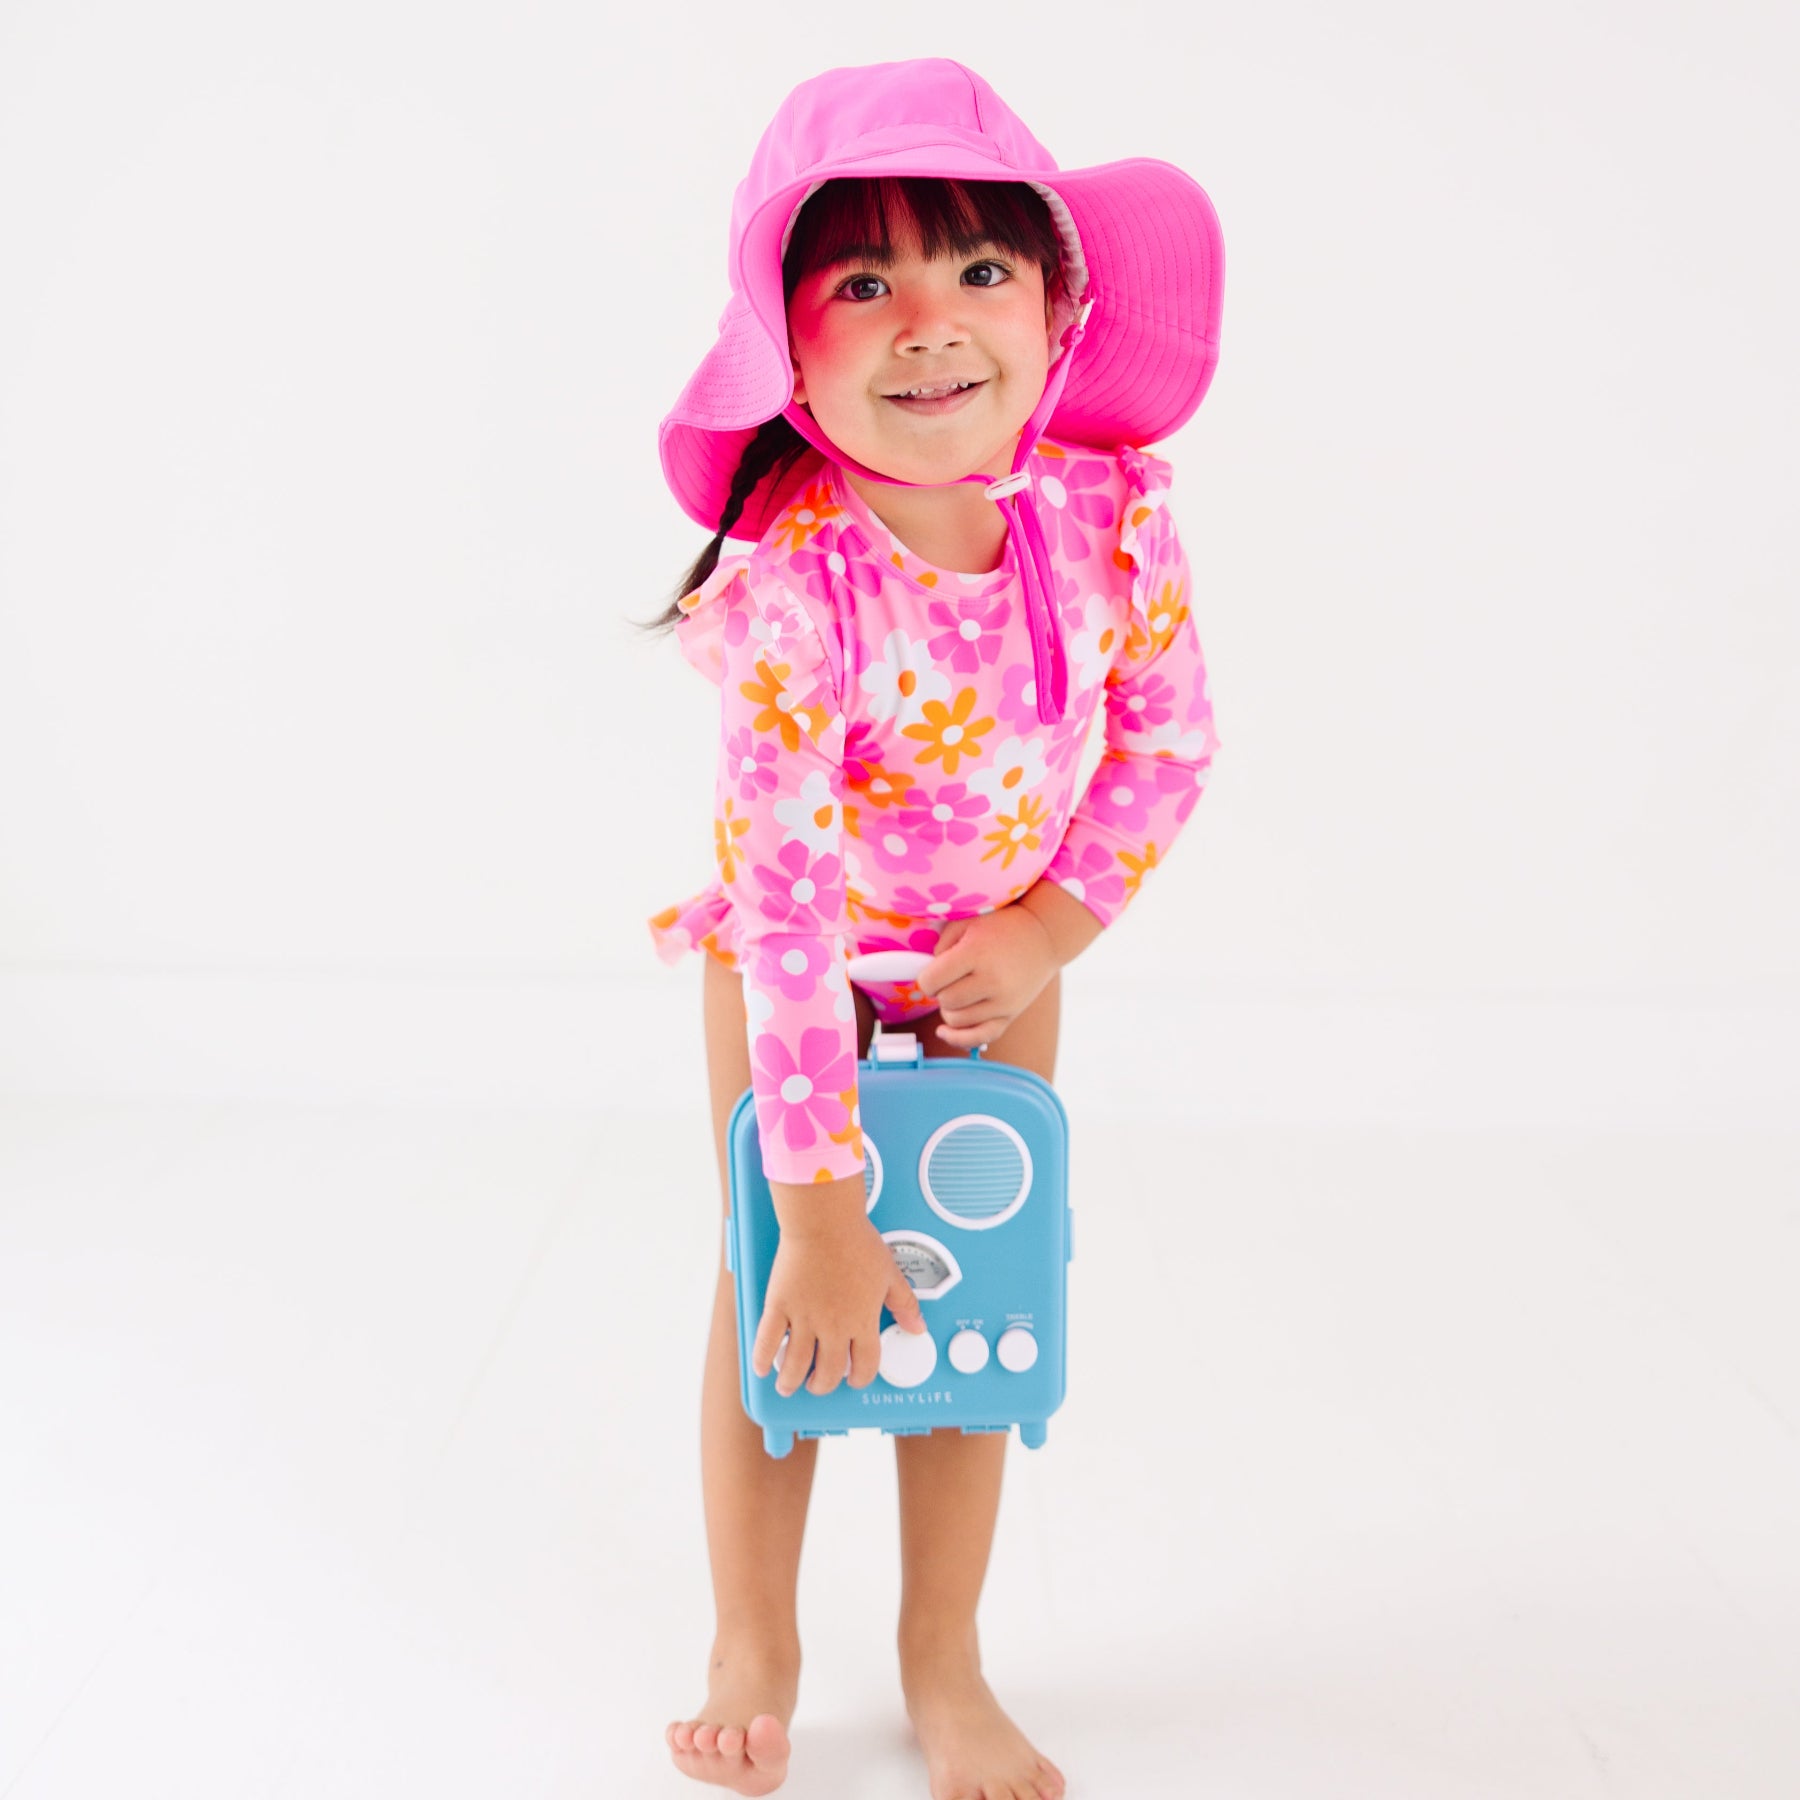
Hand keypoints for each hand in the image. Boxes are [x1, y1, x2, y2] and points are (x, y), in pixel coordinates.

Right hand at [751, 1218, 927, 1397]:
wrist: (824, 1221)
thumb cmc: (856, 1242)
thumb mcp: (890, 1274)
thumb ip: (904, 1304)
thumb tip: (917, 1325)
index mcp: (862, 1321)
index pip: (865, 1366)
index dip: (860, 1378)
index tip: (854, 1379)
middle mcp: (833, 1326)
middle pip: (828, 1372)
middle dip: (823, 1384)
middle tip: (818, 1384)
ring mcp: (804, 1318)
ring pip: (796, 1364)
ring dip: (791, 1381)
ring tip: (787, 1385)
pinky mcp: (780, 1305)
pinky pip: (768, 1340)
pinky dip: (763, 1358)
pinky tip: (762, 1367)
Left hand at [917, 903, 1061, 1049]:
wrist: (1045, 936)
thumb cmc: (1001, 925)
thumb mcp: (967, 922)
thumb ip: (941, 946)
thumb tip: (929, 976)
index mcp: (976, 954)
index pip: (931, 981)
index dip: (926, 977)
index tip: (934, 970)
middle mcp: (991, 981)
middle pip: (944, 1002)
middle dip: (940, 991)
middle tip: (950, 978)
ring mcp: (1003, 1002)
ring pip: (957, 1021)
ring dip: (950, 1009)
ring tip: (958, 992)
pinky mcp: (1011, 1015)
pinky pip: (980, 1037)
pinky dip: (959, 1038)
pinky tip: (944, 1031)